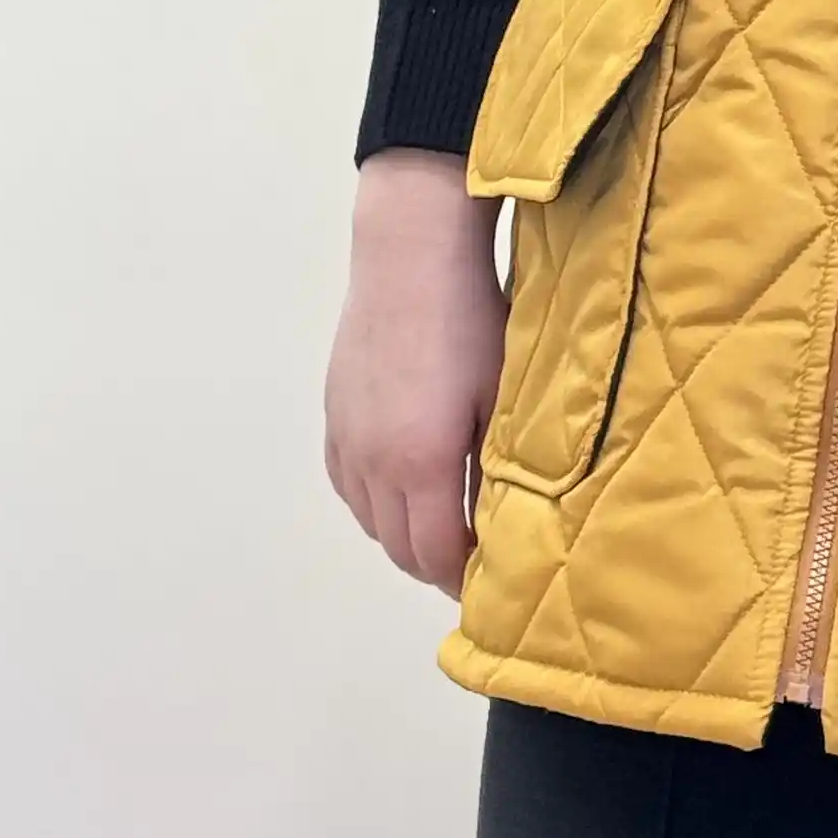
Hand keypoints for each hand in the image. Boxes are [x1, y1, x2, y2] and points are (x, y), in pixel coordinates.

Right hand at [324, 151, 506, 596]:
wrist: (412, 255)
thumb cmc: (472, 319)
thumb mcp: (501, 396)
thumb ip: (498, 468)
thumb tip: (503, 522)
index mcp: (420, 464)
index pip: (436, 555)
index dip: (462, 579)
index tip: (491, 583)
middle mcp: (373, 463)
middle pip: (398, 548)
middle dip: (435, 565)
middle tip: (473, 562)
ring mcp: (347, 439)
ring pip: (369, 520)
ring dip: (403, 535)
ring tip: (442, 527)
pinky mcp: (334, 414)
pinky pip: (348, 485)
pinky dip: (373, 503)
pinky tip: (399, 489)